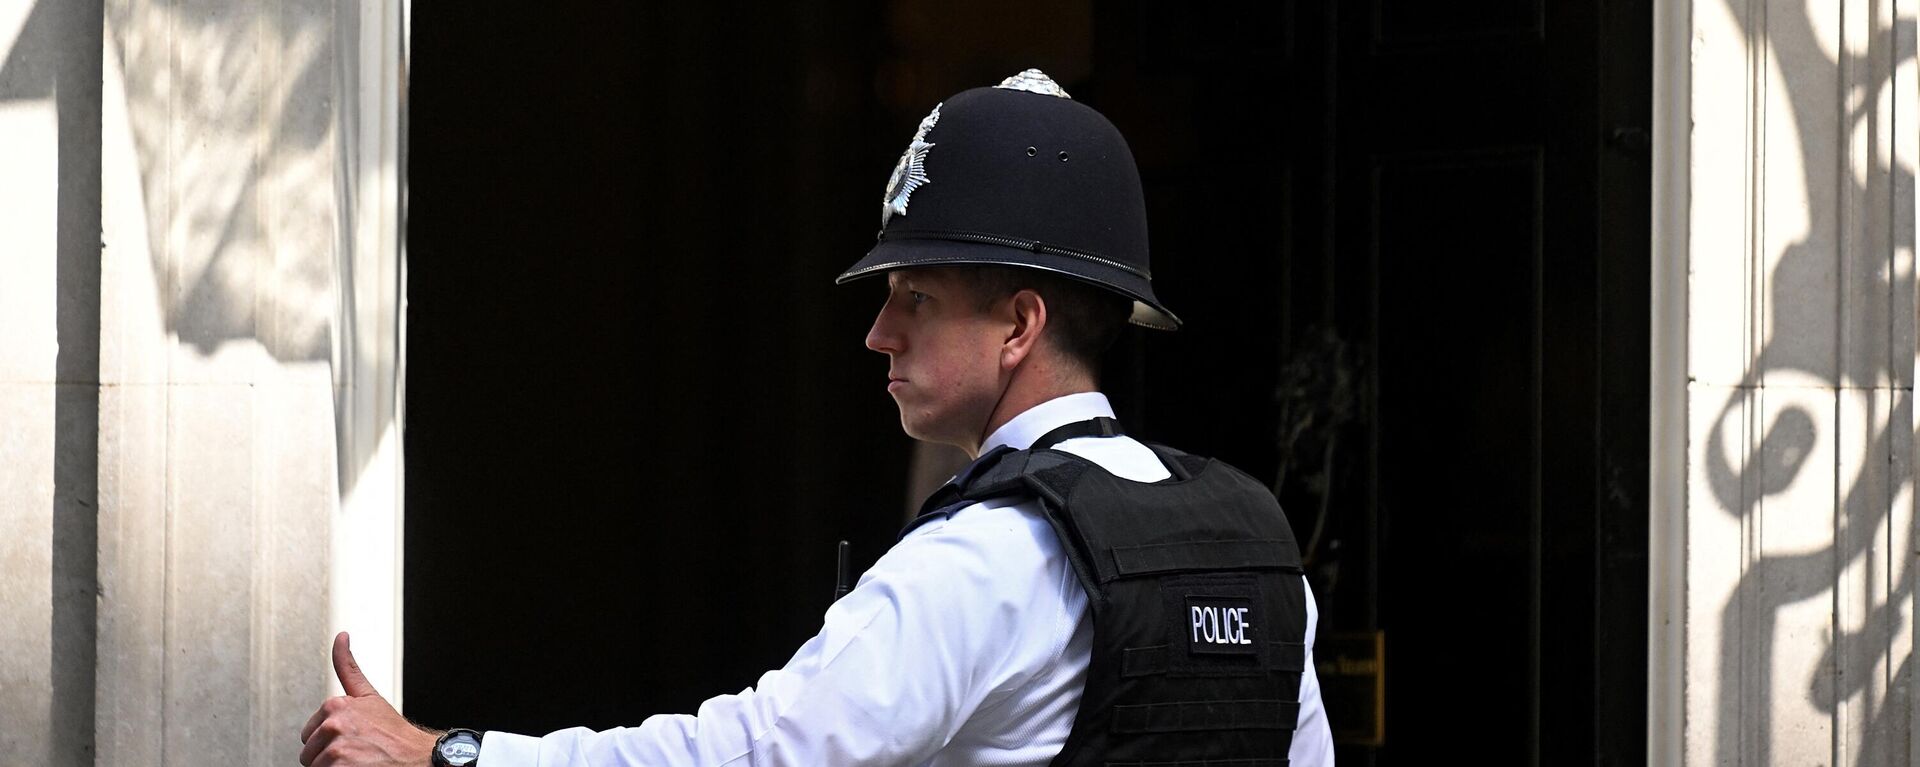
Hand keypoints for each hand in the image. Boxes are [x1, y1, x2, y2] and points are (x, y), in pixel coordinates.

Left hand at [299, 632, 439, 766]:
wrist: (417, 757)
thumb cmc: (394, 732)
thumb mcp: (369, 696)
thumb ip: (347, 667)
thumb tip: (341, 636)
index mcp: (335, 705)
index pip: (310, 733)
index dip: (330, 740)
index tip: (354, 739)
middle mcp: (334, 724)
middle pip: (309, 752)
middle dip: (329, 756)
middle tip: (357, 753)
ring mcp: (335, 748)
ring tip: (358, 762)